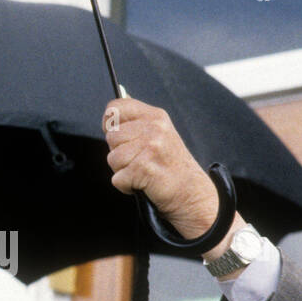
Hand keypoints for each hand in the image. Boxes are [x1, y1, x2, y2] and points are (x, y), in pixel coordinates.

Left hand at [102, 96, 243, 252]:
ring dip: (123, 170)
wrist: (191, 193)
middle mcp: (154, 128)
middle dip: (119, 152)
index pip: (116, 107)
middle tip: (139, 160)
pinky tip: (143, 183)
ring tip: (143, 172)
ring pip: (112, 158)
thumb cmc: (172, 167)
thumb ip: (138, 124)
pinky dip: (126, 186)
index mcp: (156, 116)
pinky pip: (117, 178)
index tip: (118, 135)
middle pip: (111, 136)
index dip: (109, 122)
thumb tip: (109, 118)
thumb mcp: (160, 134)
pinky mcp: (144, 168)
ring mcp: (150, 147)